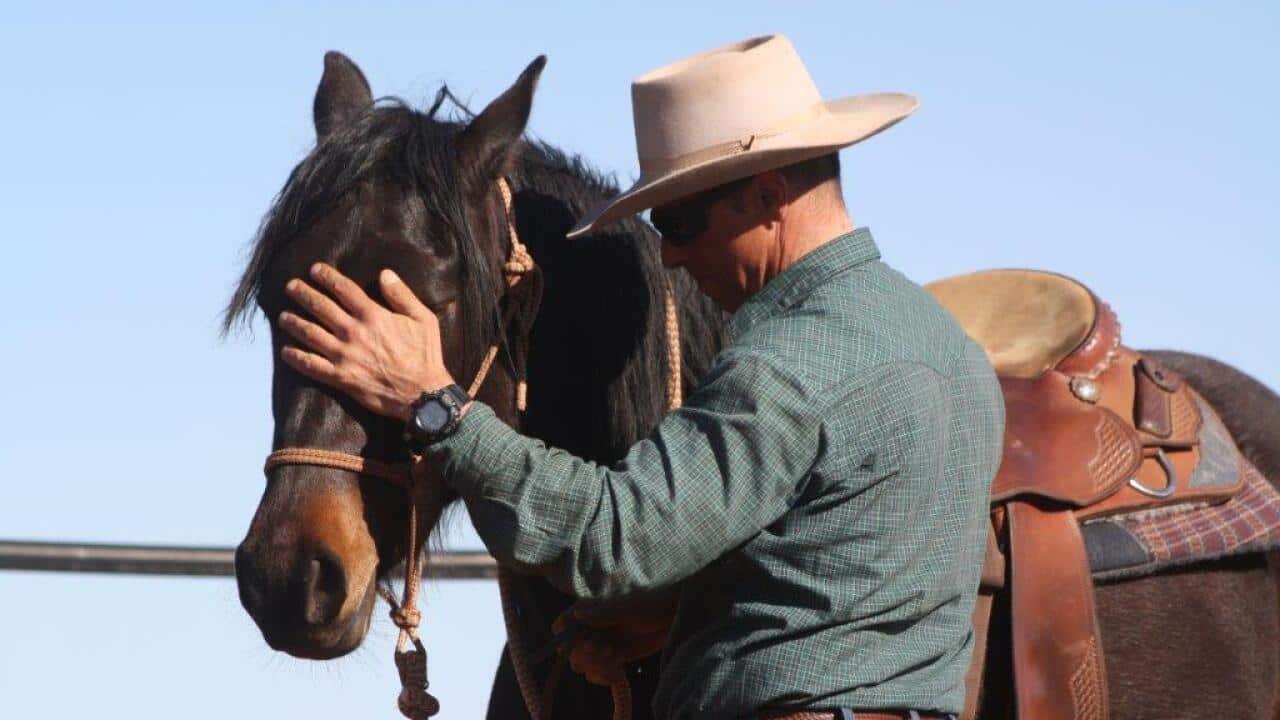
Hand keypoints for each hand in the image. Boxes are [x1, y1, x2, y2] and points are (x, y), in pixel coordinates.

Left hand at [278, 263, 451, 420]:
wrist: (423, 394)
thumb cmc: (426, 355)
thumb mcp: (424, 319)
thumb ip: (402, 295)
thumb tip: (385, 274)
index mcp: (373, 316)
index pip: (343, 289)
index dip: (327, 277)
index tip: (314, 270)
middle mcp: (354, 332)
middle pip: (321, 307)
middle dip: (303, 294)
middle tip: (290, 287)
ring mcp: (345, 355)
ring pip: (311, 334)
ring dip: (294, 323)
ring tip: (283, 317)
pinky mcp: (341, 377)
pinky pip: (312, 365)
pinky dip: (296, 358)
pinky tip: (286, 351)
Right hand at [551, 594, 675, 685]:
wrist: (674, 616)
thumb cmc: (651, 602)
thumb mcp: (627, 606)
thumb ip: (603, 612)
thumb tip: (578, 613)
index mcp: (589, 610)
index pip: (563, 624)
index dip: (564, 637)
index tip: (577, 642)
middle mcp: (591, 629)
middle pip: (570, 650)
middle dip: (583, 654)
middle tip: (603, 649)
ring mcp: (602, 645)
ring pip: (583, 665)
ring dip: (595, 666)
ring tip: (615, 657)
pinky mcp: (615, 659)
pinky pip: (599, 673)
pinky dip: (604, 676)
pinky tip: (618, 671)